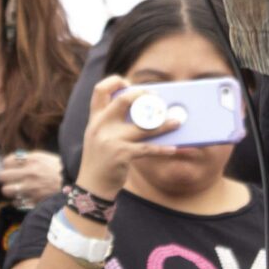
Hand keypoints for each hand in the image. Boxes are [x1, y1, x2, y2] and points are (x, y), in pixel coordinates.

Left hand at [0, 149, 62, 206]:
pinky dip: (18, 201)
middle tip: (10, 179)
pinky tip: (23, 198)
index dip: (7, 165)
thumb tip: (13, 161)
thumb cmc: (59, 169)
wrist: (73, 183)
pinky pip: (16, 202)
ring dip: (10, 190)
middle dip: (5, 178)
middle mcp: (29, 173)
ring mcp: (31, 188)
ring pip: (6, 190)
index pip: (6, 162)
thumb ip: (28, 158)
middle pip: (2, 176)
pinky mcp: (33, 200)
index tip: (11, 168)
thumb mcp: (44, 158)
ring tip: (15, 190)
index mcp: (32, 160)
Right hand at [76, 75, 177, 199]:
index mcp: (94, 119)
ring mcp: (110, 140)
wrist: (91, 186)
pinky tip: (173, 149)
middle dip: (143, 95)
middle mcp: (100, 126)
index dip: (115, 82)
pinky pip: (147, 148)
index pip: (99, 90)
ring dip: (162, 124)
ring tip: (176, 122)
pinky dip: (161, 149)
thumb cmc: (99, 160)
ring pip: (142, 126)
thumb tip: (139, 110)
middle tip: (156, 98)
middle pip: (123, 100)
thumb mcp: (97, 137)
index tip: (129, 84)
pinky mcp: (121, 154)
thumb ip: (110, 122)